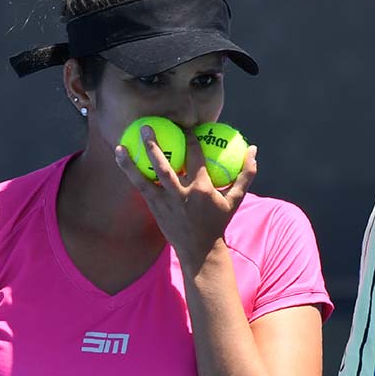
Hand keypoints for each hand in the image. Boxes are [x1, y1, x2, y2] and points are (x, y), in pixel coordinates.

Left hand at [114, 123, 256, 268]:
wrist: (200, 249)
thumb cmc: (218, 221)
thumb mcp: (235, 199)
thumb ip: (246, 174)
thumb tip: (253, 149)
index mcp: (202, 188)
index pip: (195, 156)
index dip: (190, 138)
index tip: (185, 126)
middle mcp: (182, 194)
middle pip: (165, 165)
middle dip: (154, 144)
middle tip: (146, 126)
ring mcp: (166, 202)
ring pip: (147, 177)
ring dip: (133, 159)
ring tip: (121, 144)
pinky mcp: (155, 208)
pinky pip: (140, 186)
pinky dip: (129, 171)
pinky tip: (121, 157)